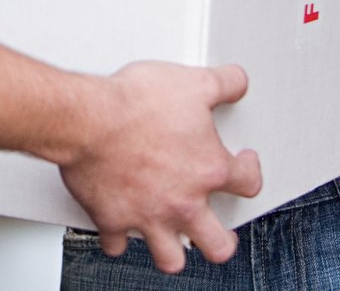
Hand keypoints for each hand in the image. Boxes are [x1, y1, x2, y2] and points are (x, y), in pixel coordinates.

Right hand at [57, 61, 261, 268]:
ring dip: (173, 252)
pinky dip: (118, 239)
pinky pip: (116, 243)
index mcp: (208, 169)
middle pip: (218, 243)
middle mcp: (184, 202)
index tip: (243, 165)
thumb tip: (238, 81)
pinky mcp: (113, 219)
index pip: (248, 182)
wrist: (89, 120)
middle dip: (222, 240)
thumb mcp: (191, 82)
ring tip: (174, 241)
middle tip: (220, 232)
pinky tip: (119, 229)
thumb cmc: (135, 104)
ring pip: (172, 258)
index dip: (250, 172)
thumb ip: (222, 84)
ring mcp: (148, 216)